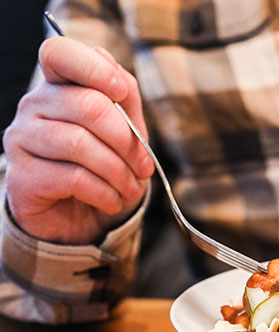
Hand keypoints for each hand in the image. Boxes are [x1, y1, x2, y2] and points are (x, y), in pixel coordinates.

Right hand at [2, 36, 153, 244]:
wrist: (78, 218)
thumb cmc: (103, 166)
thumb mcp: (125, 131)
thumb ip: (125, 100)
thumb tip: (120, 80)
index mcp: (58, 86)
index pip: (59, 53)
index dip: (94, 68)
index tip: (121, 92)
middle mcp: (34, 106)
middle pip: (88, 106)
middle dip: (128, 142)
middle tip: (144, 167)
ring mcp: (22, 138)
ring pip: (80, 144)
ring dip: (118, 172)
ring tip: (131, 188)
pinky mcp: (21, 175)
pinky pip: (73, 177)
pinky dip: (104, 192)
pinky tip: (112, 200)